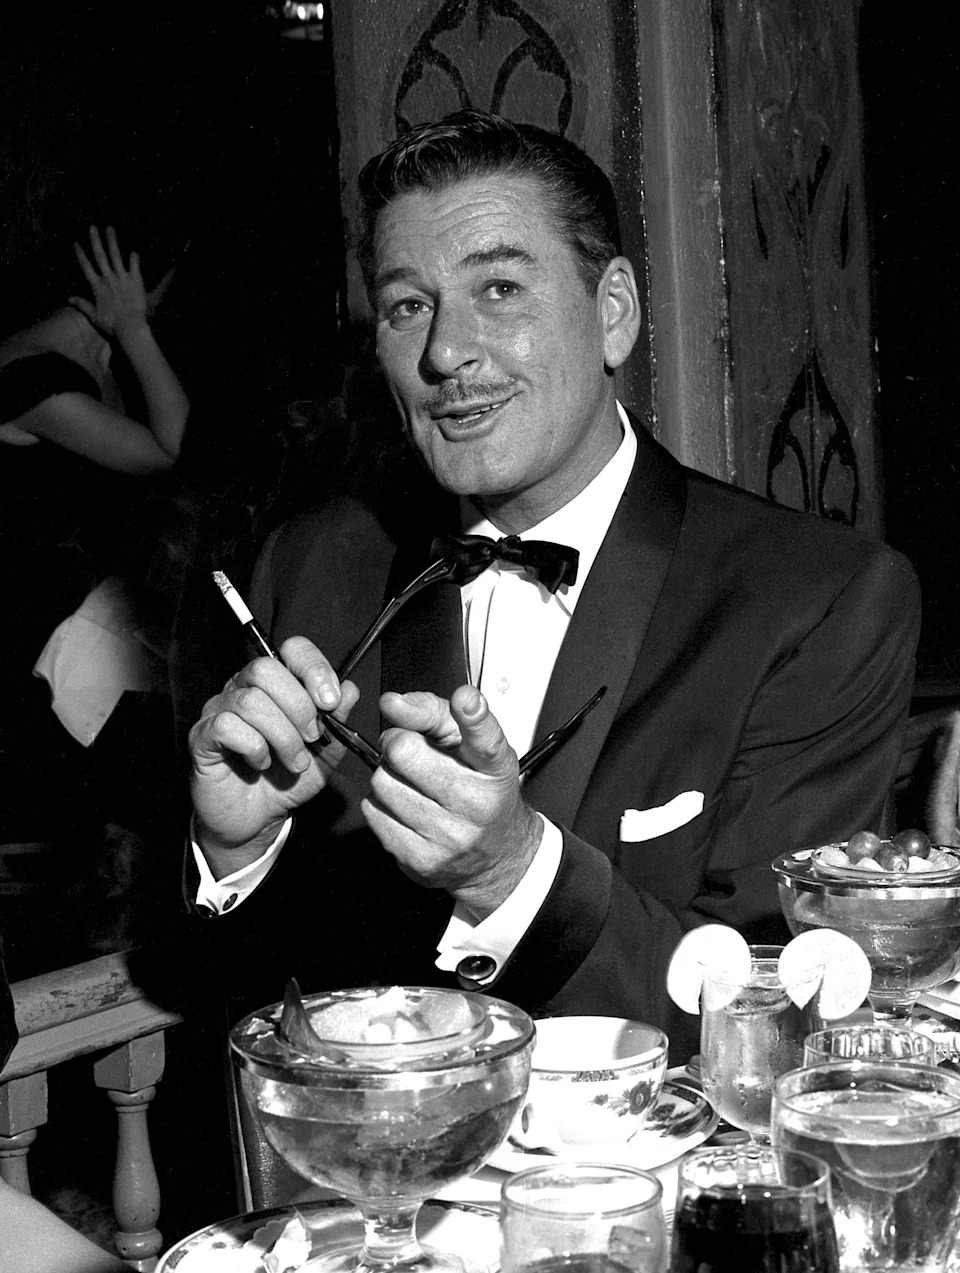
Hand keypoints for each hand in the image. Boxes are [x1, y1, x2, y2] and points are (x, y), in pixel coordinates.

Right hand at [69, 225, 148, 341]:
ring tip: (110, 229)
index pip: (86, 266)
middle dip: (95, 240)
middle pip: (100, 256)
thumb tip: (69, 299)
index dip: (80, 254)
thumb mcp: (94, 316)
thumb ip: (82, 305)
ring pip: (116, 256)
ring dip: (112, 241)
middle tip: (92, 227)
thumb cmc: (112, 325)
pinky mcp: (135, 281)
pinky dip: (134, 258)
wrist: (130, 327)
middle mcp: (108, 279)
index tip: (76, 243)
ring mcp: (122, 278)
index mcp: (97, 286)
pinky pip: (134, 265)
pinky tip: (134, 251)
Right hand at [188, 637, 357, 872]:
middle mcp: (243, 688)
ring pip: (251, 701)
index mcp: (275, 684)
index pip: (291, 649)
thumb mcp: (326, 752)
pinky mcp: (203, 737)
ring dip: (283, 736)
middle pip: (265, 668)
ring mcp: (219, 710)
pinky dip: (255, 748)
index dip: (314, 668)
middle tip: (313, 738)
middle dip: (299, 706)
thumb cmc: (288, 780)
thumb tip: (350, 689)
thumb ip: (338, 721)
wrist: (258, 820)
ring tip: (294, 762)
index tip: (331, 702)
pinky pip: (228, 726)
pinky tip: (262, 764)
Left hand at [361, 686, 542, 916]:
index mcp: (495, 769)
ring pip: (382, 782)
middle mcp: (477, 803)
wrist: (495, 854)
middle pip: (405, 752)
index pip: (486, 739)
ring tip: (411, 782)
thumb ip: (432, 712)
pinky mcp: (420, 860)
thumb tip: (393, 703)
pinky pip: (372, 812)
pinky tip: (405, 805)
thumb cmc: (479, 788)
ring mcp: (449, 836)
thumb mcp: (467, 743)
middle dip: (398, 743)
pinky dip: (381, 803)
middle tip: (410, 750)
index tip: (464, 700)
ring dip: (388, 775)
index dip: (473, 716)